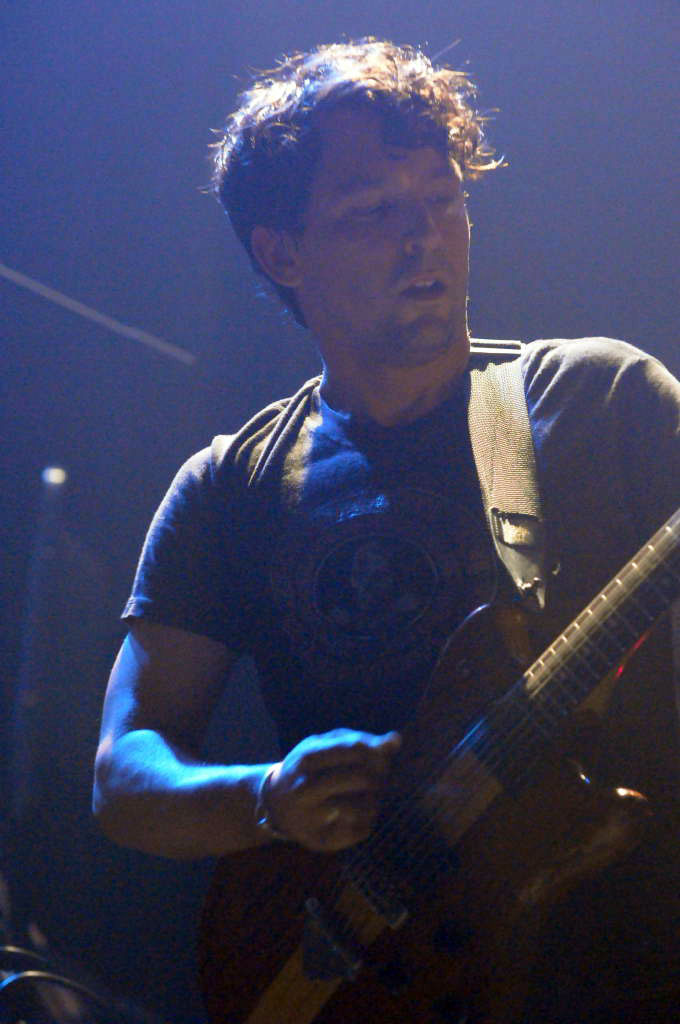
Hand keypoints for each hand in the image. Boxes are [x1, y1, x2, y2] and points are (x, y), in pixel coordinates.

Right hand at [263, 728, 400, 851]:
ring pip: (363, 808)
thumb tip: (396, 739)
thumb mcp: (325, 746)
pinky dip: (367, 820)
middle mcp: (306, 788)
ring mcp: (312, 816)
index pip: (358, 750)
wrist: (276, 804)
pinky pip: (361, 830)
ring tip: (369, 796)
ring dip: (375, 800)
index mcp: (308, 757)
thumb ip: (359, 741)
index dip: (377, 754)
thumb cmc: (308, 768)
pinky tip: (358, 813)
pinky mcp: (322, 840)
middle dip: (378, 778)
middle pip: (363, 778)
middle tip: (377, 780)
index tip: (378, 759)